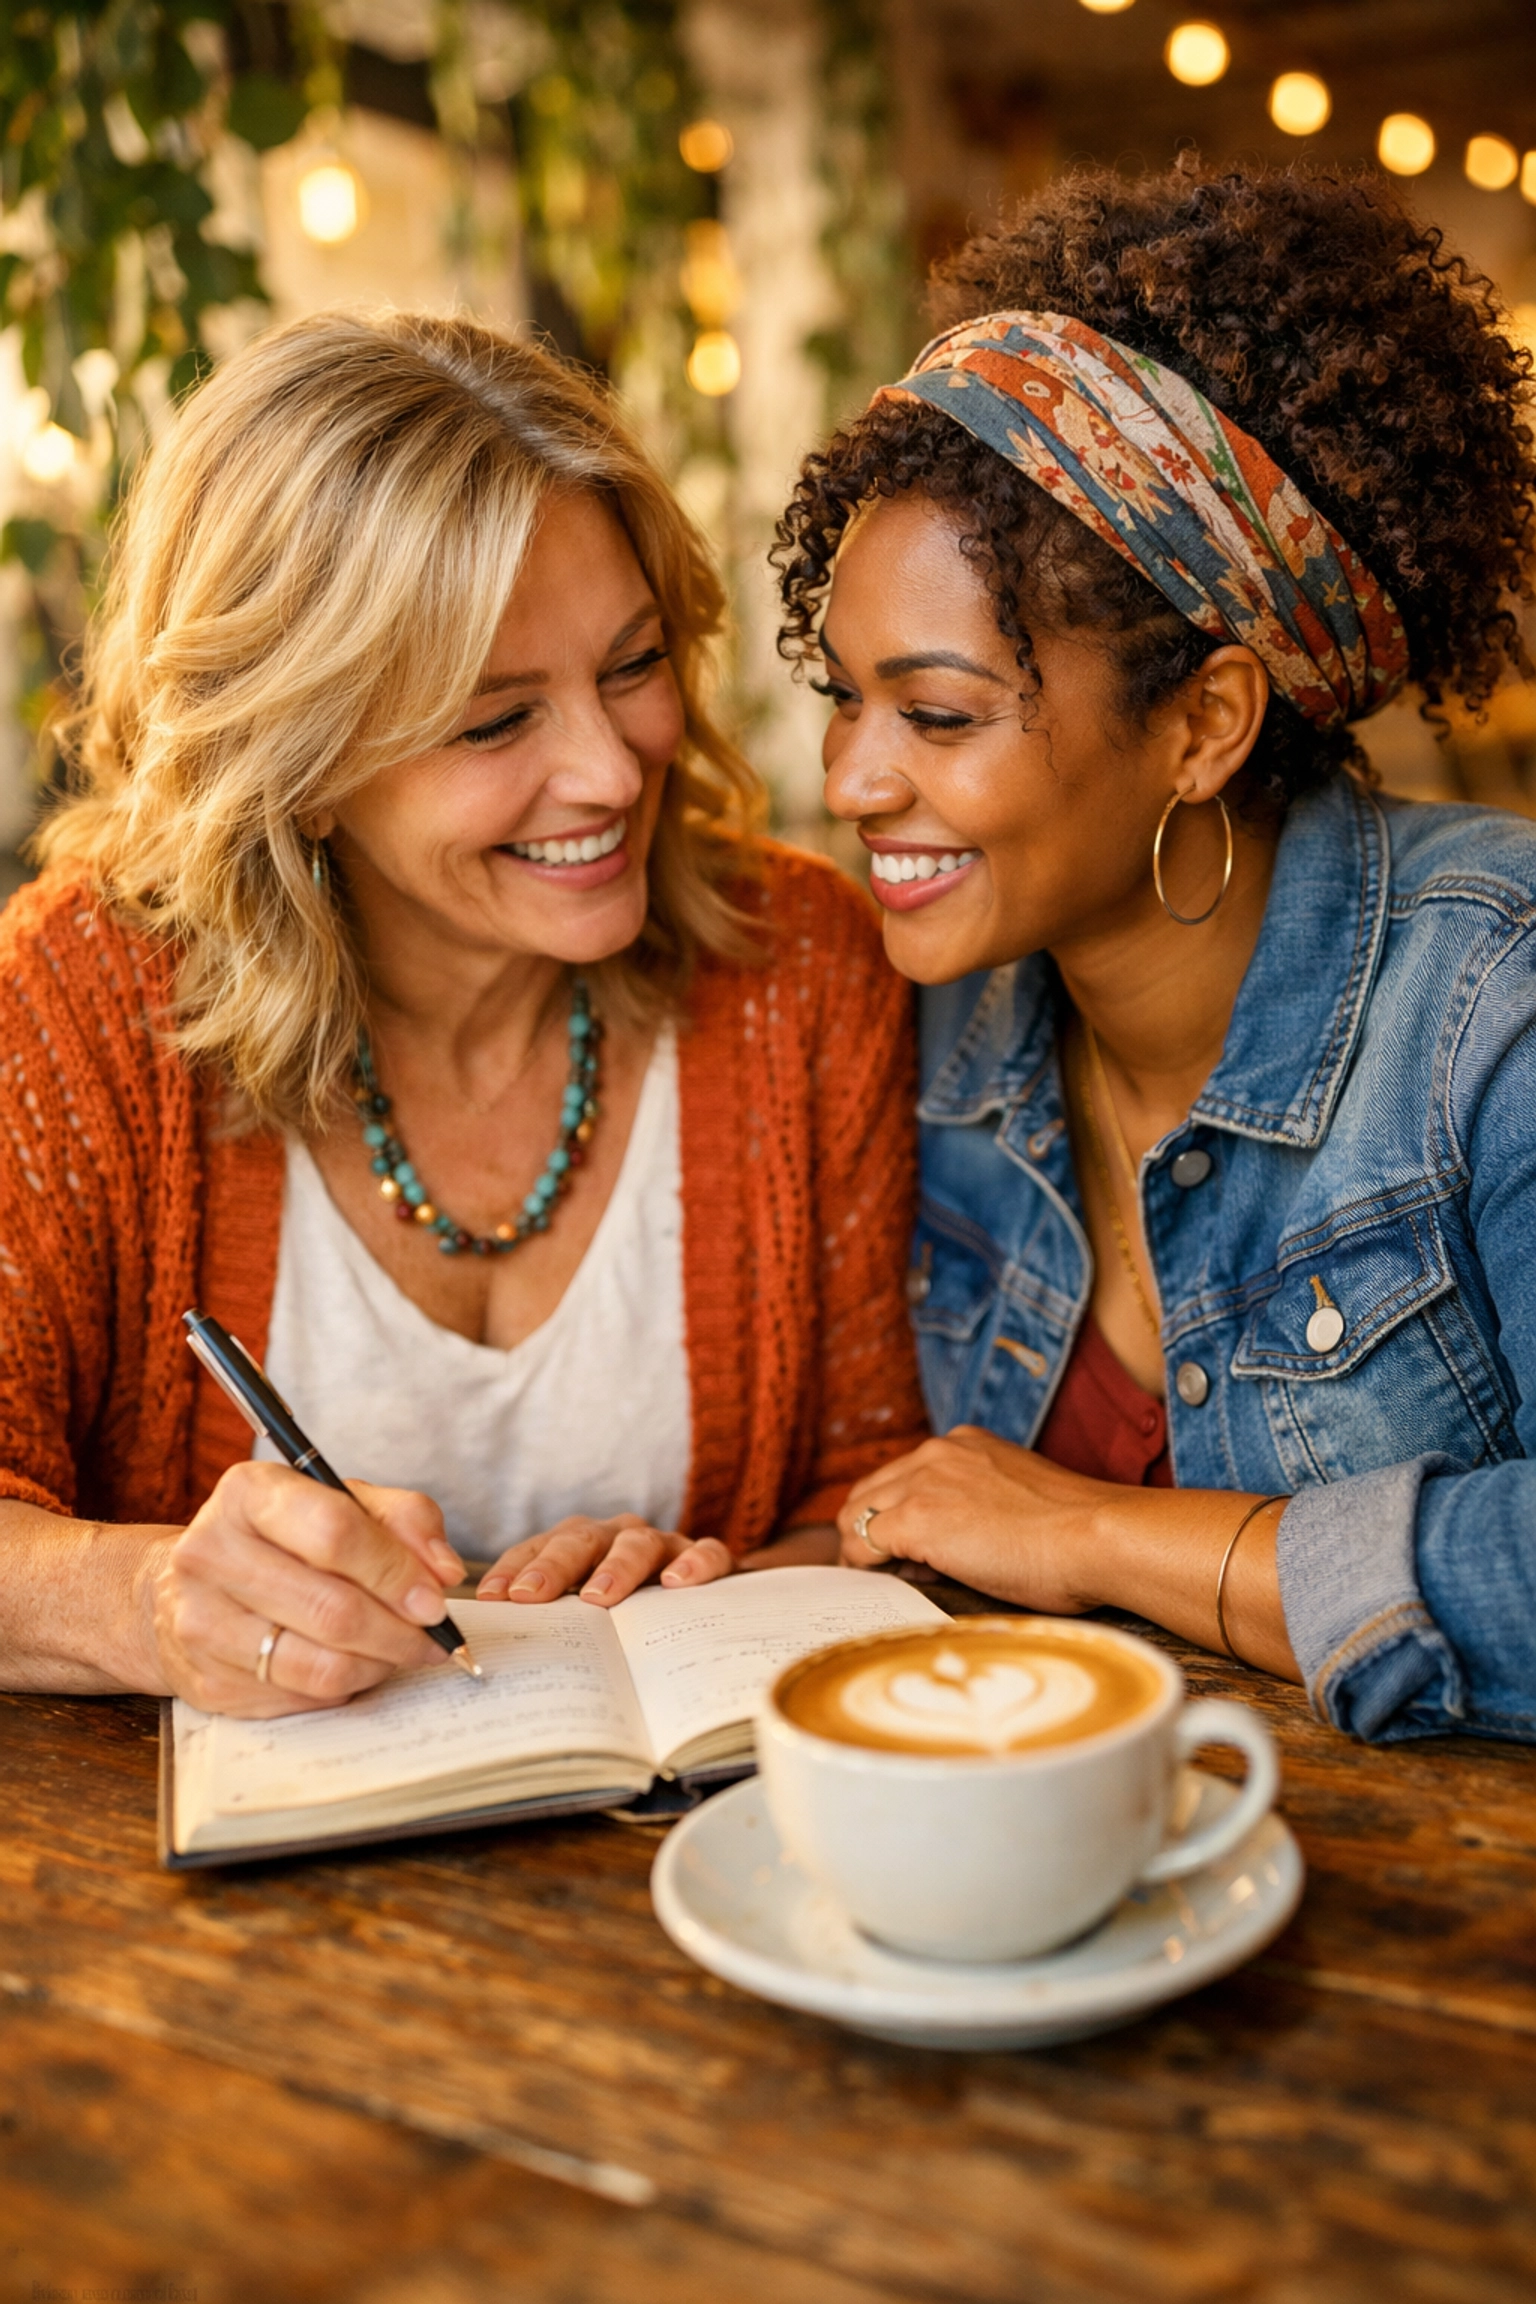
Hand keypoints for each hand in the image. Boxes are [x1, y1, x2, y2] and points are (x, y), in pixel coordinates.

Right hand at [144, 1460, 464, 1717]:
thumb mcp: (345, 1501)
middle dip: (400, 1631)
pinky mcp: (207, 1681)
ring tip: (398, 1650)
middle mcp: (211, 1553)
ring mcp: (200, 1622)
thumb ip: (405, 1520)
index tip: (434, 1599)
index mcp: (249, 1493)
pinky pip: (301, 1697)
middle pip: (332, 1609)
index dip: (395, 1571)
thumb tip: (443, 1571)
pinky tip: (352, 1664)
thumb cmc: (283, 1536)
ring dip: (378, 1664)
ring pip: (320, 1665)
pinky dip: (344, 1686)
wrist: (187, 1584)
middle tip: (432, 1637)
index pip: (335, 1532)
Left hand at [476, 1514, 732, 1606]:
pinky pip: (706, 1552)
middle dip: (553, 1566)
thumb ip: (550, 1620)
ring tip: (599, 1596)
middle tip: (531, 1594)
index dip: (513, 1569)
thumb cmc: (627, 1610)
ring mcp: (663, 1545)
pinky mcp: (706, 1559)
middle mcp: (617, 1537)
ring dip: (616, 1566)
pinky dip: (693, 1562)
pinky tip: (677, 1582)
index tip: (492, 1596)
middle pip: (583, 1541)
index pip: (539, 1549)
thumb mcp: (583, 1612)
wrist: (700, 1599)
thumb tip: (496, 1644)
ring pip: (639, 1542)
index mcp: (581, 1545)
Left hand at [838, 1427, 1113, 1613]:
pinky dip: (867, 1569)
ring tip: (891, 1582)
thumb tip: (949, 1546)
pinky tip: (892, 1586)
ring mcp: (925, 1483)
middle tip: (889, 1571)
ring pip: (855, 1515)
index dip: (897, 1516)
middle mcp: (938, 1453)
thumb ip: (979, 1507)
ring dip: (866, 1550)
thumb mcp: (1017, 1501)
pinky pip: (862, 1546)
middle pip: (868, 1492)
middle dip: (870, 1532)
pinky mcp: (918, 1518)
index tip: (909, 1550)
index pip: (901, 1477)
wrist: (1098, 1537)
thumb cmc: (1077, 1535)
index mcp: (965, 1444)